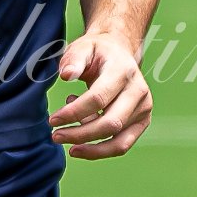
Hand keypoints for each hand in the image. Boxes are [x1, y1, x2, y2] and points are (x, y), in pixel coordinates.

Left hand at [48, 28, 151, 158]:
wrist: (119, 53)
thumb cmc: (97, 53)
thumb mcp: (82, 47)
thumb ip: (73, 59)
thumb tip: (66, 75)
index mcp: (123, 71)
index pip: (98, 99)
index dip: (74, 113)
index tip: (53, 120)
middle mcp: (138, 91)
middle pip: (110, 124)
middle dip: (80, 135)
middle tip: (55, 136)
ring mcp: (144, 108)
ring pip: (118, 141)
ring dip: (91, 149)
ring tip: (69, 145)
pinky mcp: (142, 121)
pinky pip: (122, 145)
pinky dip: (100, 149)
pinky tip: (83, 137)